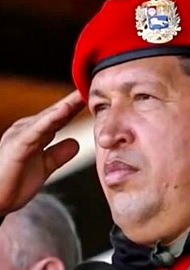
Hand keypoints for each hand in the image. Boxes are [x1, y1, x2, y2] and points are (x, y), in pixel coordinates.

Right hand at [0, 91, 83, 214]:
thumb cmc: (14, 183)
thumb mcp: (44, 167)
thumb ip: (58, 154)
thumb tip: (75, 142)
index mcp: (35, 134)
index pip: (59, 118)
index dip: (76, 108)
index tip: (95, 98)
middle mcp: (27, 130)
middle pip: (56, 113)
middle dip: (74, 100)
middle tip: (92, 86)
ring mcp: (21, 135)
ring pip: (47, 117)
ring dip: (65, 105)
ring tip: (81, 94)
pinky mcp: (17, 144)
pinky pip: (37, 130)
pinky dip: (50, 119)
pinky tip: (63, 111)